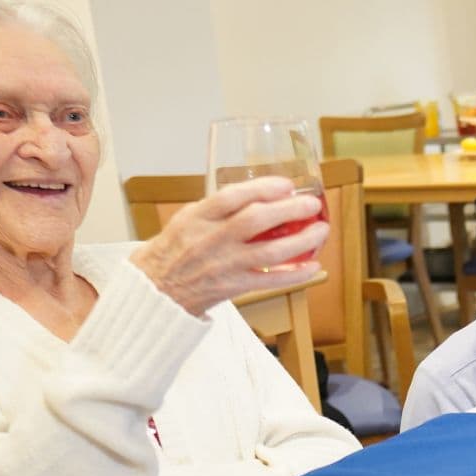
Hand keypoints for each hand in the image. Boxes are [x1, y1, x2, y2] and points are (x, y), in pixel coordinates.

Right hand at [130, 177, 327, 315]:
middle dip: (288, 210)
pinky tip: (313, 266)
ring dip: (301, 241)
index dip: (262, 188)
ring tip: (320, 231)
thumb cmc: (173, 250)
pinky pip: (270, 282)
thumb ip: (219, 207)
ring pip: (269, 252)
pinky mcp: (233, 287)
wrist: (155, 291)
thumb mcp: (186, 219)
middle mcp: (211, 240)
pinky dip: (294, 275)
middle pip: (255, 221)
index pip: (231, 197)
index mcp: (197, 218)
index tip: (286, 184)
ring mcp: (224, 265)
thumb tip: (259, 193)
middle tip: (311, 204)